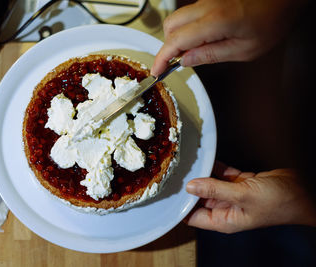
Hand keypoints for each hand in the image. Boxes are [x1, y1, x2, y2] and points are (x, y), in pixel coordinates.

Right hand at [151, 0, 305, 75]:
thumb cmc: (271, 20)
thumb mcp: (244, 49)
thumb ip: (211, 55)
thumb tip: (186, 60)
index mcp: (215, 21)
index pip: (175, 41)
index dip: (162, 58)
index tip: (157, 70)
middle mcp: (207, 6)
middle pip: (170, 26)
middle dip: (168, 46)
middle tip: (177, 61)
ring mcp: (207, 0)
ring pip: (178, 18)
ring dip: (179, 36)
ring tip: (195, 50)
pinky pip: (189, 14)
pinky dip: (188, 28)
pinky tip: (202, 37)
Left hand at [184, 161, 315, 232]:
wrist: (304, 191)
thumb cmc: (280, 202)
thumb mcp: (244, 195)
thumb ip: (215, 189)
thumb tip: (190, 186)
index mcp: (224, 220)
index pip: (192, 216)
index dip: (180, 205)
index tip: (168, 191)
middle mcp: (225, 208)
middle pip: (199, 197)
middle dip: (189, 185)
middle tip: (175, 170)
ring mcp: (233, 194)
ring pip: (210, 183)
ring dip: (201, 173)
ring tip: (188, 161)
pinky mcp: (240, 182)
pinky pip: (222, 173)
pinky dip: (215, 166)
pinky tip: (206, 157)